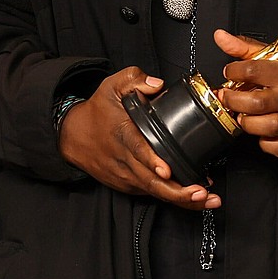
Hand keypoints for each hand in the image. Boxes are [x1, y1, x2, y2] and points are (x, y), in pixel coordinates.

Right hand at [58, 68, 220, 209]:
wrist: (72, 136)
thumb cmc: (97, 111)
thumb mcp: (111, 85)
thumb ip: (134, 78)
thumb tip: (157, 84)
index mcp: (122, 133)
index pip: (137, 149)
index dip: (152, 162)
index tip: (167, 170)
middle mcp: (124, 159)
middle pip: (151, 180)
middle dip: (178, 191)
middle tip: (202, 193)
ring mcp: (125, 175)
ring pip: (154, 192)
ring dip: (180, 199)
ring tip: (205, 199)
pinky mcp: (127, 185)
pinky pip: (151, 194)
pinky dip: (171, 197)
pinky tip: (193, 198)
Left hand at [214, 30, 277, 157]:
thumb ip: (246, 48)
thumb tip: (221, 38)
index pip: (254, 70)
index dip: (234, 71)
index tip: (230, 72)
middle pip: (256, 103)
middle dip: (233, 100)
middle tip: (227, 96)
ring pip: (266, 127)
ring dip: (247, 122)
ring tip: (242, 114)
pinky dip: (265, 143)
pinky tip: (261, 131)